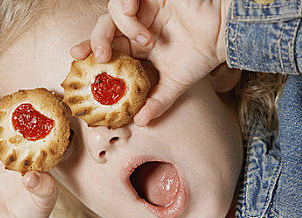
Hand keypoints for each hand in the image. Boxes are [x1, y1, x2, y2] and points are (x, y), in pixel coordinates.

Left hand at [72, 0, 230, 125]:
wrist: (224, 34)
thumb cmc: (202, 53)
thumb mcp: (175, 82)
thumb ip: (157, 101)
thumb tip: (141, 122)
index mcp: (137, 45)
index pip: (107, 47)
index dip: (90, 51)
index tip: (77, 58)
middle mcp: (137, 24)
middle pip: (103, 27)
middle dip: (96, 40)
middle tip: (100, 57)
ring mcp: (145, 7)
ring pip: (114, 10)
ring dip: (124, 26)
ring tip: (145, 40)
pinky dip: (125, 1)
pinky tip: (132, 10)